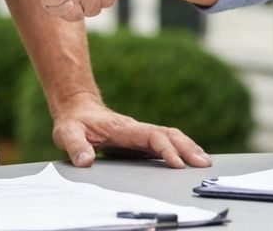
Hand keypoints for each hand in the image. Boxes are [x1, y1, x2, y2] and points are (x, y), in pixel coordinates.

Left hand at [52, 91, 211, 169]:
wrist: (77, 108)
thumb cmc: (74, 122)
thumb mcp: (68, 133)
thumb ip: (76, 146)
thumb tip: (86, 162)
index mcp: (124, 128)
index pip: (152, 136)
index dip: (166, 149)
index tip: (177, 165)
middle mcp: (136, 129)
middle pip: (169, 134)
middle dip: (187, 148)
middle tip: (204, 164)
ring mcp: (140, 134)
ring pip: (170, 137)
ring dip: (188, 147)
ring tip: (204, 162)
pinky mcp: (139, 141)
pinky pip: (164, 143)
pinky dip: (180, 150)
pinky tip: (189, 160)